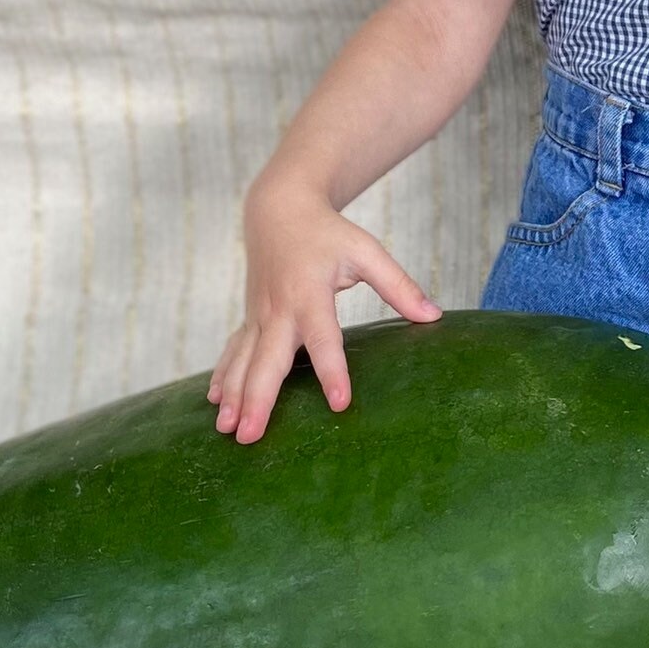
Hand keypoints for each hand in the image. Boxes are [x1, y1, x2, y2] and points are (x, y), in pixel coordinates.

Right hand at [208, 174, 441, 443]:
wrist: (277, 210)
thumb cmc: (328, 233)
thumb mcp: (366, 252)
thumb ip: (398, 285)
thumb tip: (434, 317)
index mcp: (309, 294)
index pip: (323, 339)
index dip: (332, 371)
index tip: (340, 404)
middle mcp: (278, 309)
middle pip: (267, 361)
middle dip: (257, 399)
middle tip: (251, 436)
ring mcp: (258, 315)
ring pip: (243, 361)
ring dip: (234, 396)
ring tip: (226, 430)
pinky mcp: (249, 318)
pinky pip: (233, 352)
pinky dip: (223, 376)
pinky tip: (215, 403)